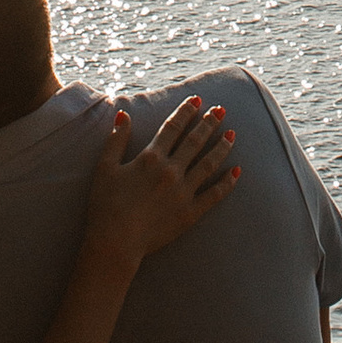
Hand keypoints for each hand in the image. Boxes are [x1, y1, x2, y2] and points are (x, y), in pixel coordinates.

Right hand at [83, 98, 239, 270]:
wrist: (115, 242)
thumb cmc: (105, 204)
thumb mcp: (105, 167)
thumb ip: (116, 139)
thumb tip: (123, 113)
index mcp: (151, 158)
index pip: (173, 128)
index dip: (186, 111)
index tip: (198, 100)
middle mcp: (171, 171)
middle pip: (195, 141)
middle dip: (209, 123)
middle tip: (221, 110)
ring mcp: (183, 192)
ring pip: (208, 164)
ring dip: (221, 147)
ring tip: (232, 135)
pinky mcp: (190, 213)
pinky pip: (214, 195)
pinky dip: (227, 183)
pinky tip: (236, 172)